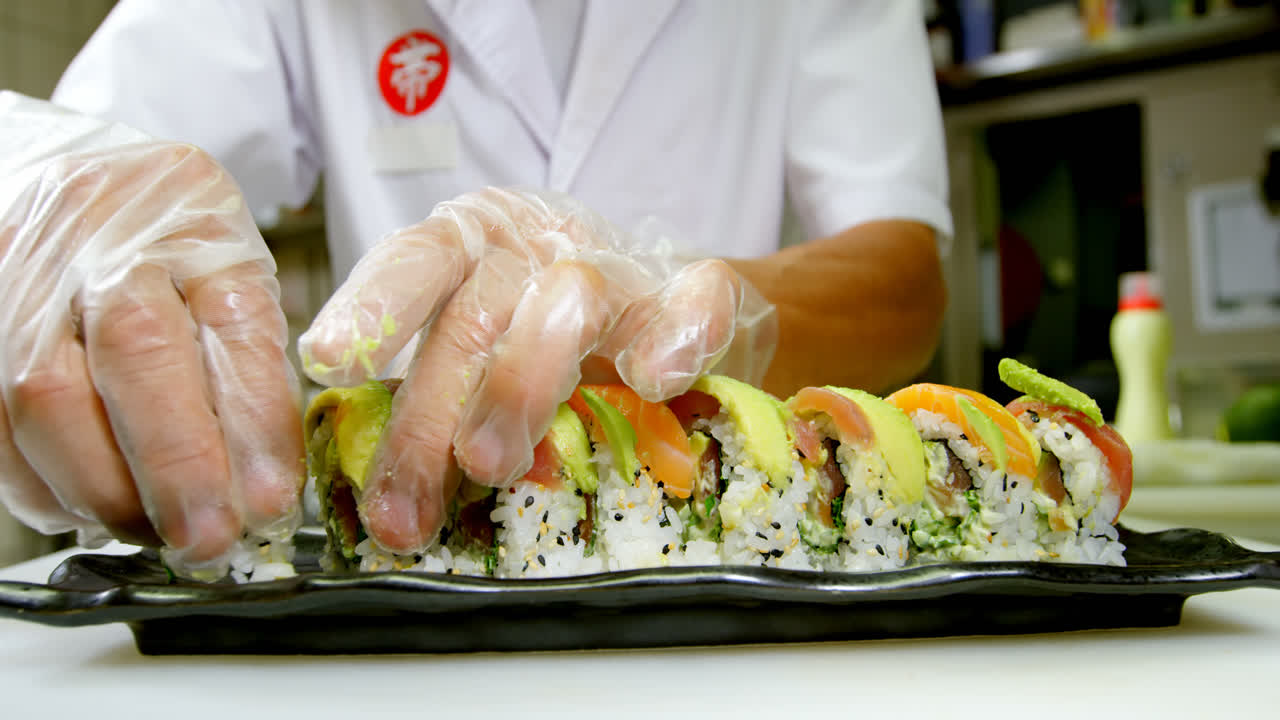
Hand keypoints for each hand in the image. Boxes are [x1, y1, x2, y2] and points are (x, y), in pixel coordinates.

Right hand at [0, 132, 302, 575]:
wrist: (63, 179)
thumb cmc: (162, 240)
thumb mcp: (231, 273)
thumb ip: (247, 362)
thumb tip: (260, 484)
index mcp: (195, 221)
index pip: (236, 323)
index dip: (254, 423)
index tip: (271, 501)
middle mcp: (104, 234)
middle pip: (137, 352)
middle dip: (176, 467)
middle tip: (209, 539)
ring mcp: (23, 271)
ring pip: (45, 395)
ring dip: (104, 489)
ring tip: (152, 531)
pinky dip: (41, 484)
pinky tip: (83, 508)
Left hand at [299, 188, 776, 551]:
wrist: (673, 296)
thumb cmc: (550, 328)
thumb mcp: (480, 348)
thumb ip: (437, 400)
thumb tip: (388, 499)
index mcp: (475, 246)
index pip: (416, 260)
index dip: (371, 307)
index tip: (327, 361)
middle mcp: (539, 246)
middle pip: (474, 314)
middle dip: (428, 412)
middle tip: (401, 502)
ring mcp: (621, 269)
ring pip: (567, 303)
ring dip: (521, 383)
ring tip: (488, 462)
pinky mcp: (697, 292)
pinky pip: (698, 298)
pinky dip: (676, 334)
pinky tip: (655, 376)